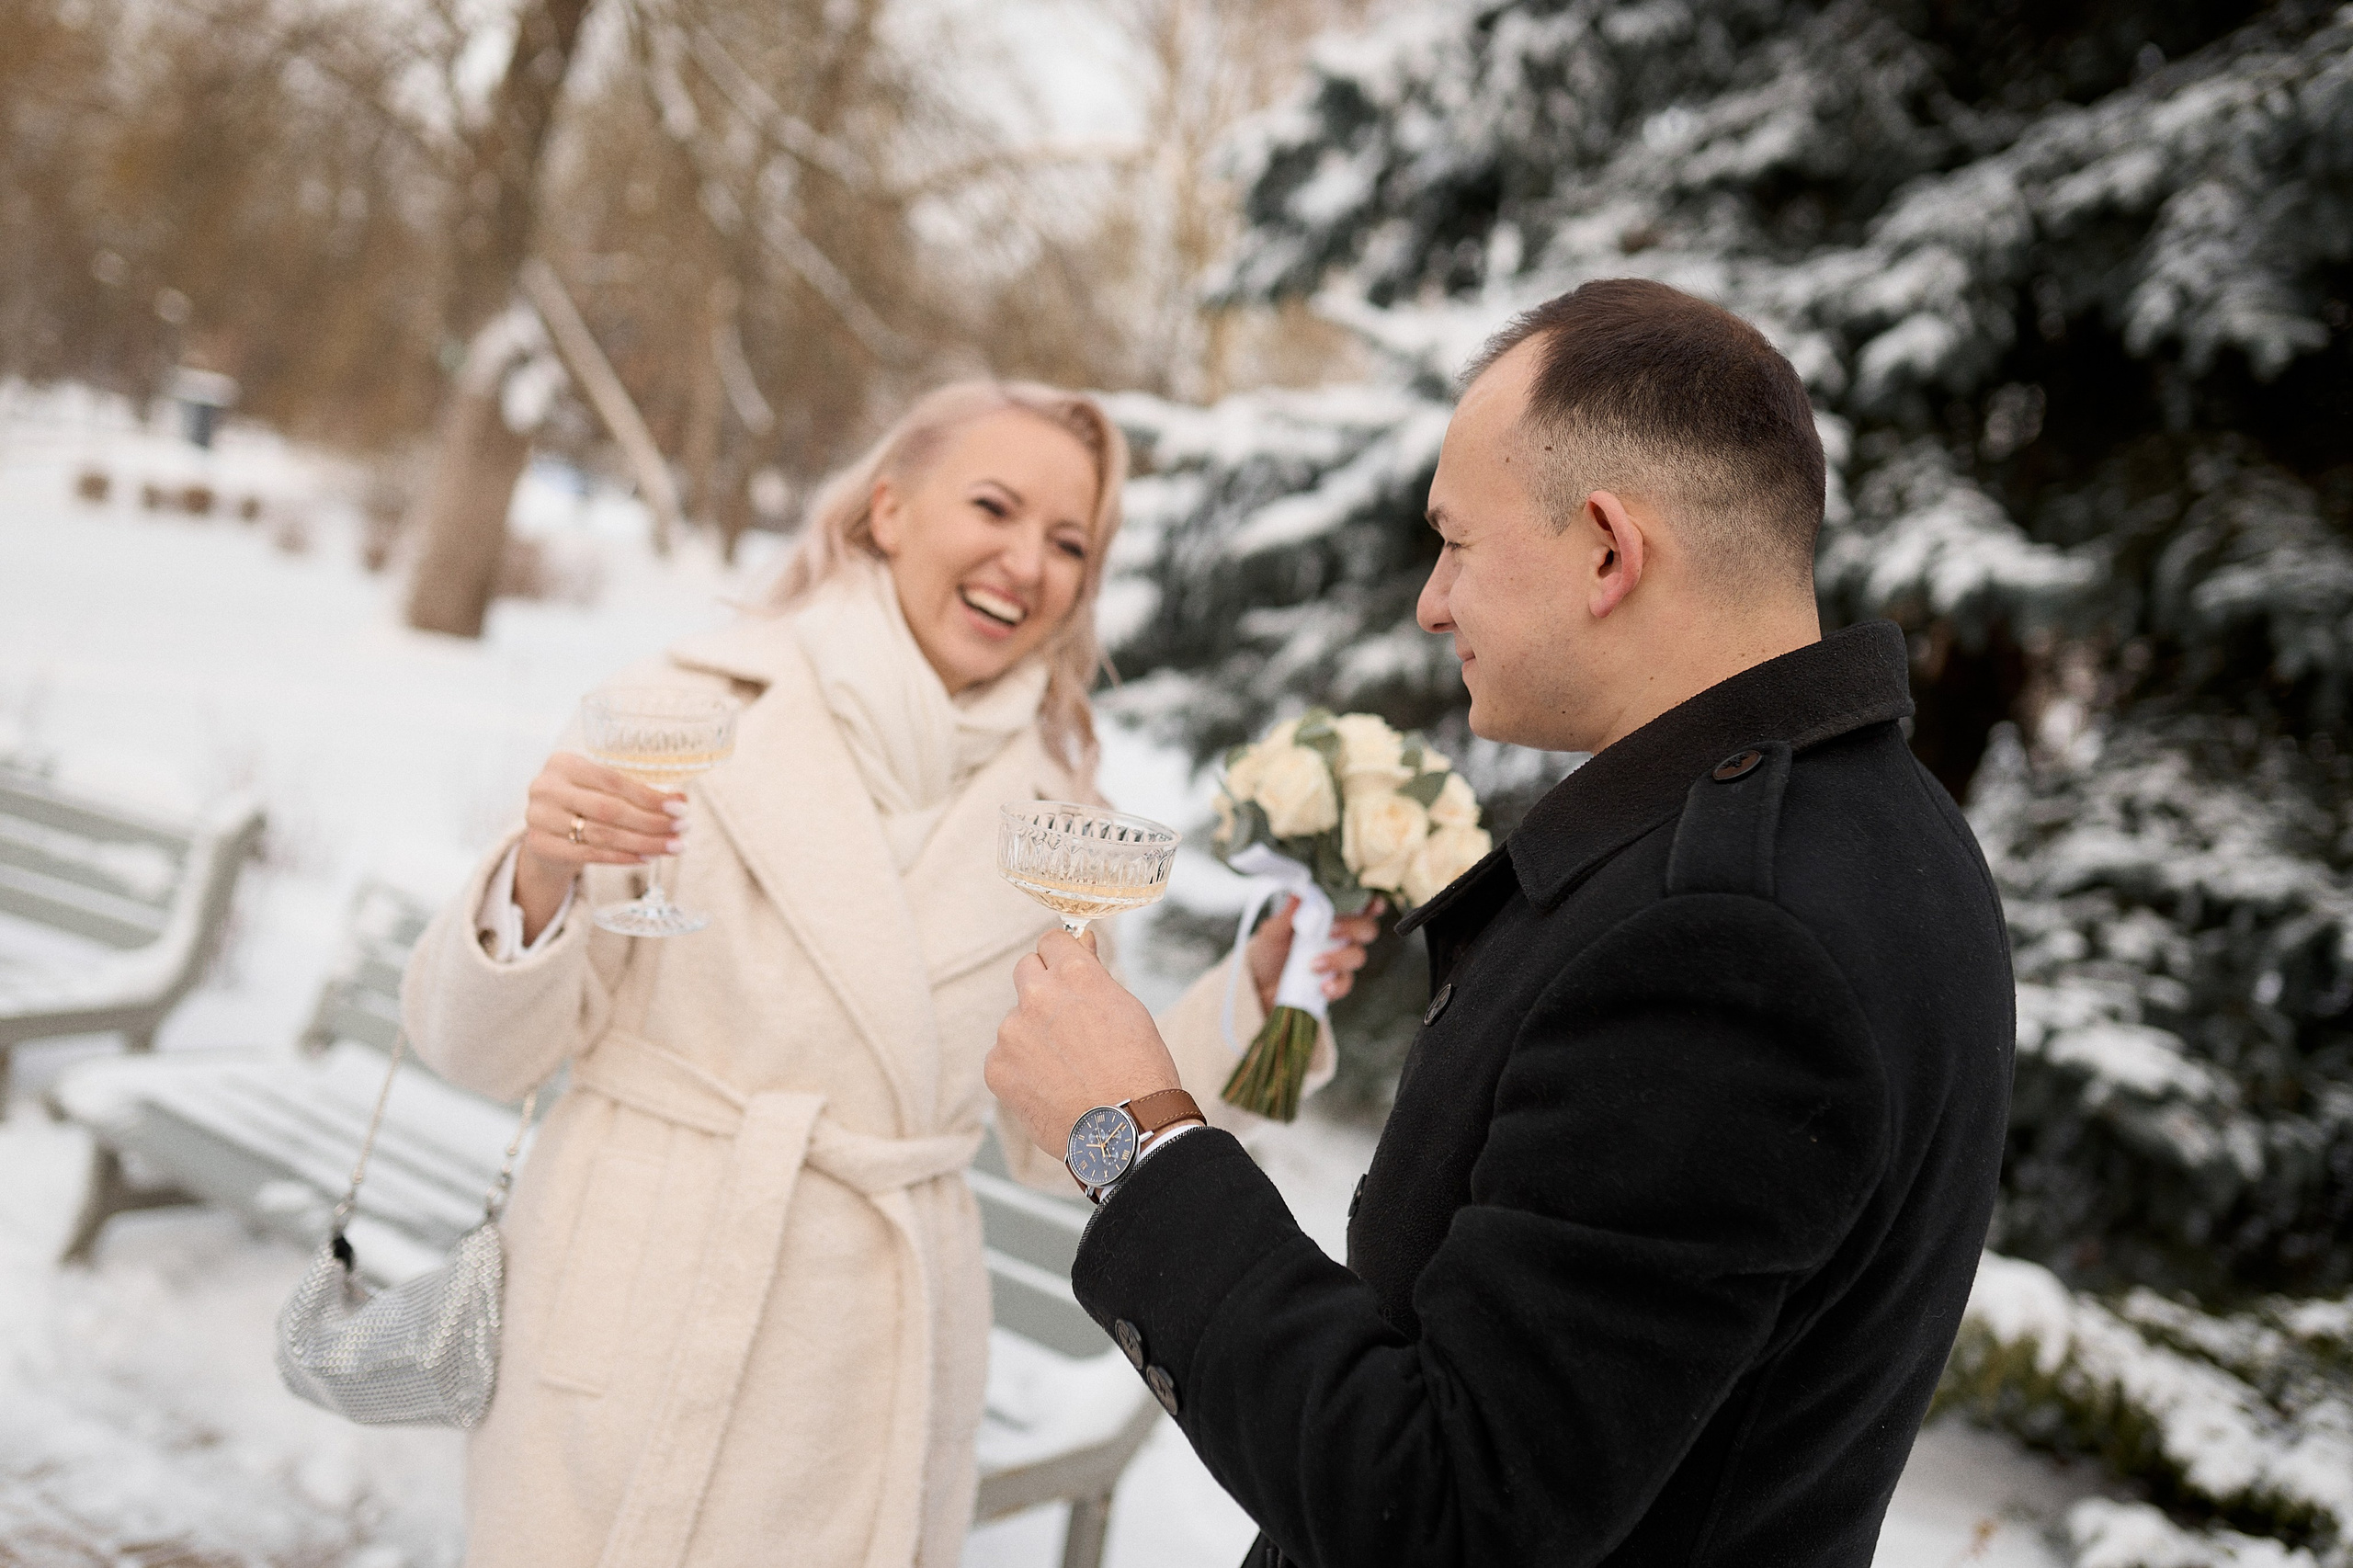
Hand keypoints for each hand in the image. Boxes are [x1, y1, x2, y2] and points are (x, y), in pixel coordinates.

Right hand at [514, 752, 685, 939]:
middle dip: (652, 822)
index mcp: (563, 763)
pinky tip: (647, 857)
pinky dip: (624, 857)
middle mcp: (546, 788)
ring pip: (603, 835)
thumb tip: (680, 799)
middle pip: (609, 810)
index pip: (613, 780)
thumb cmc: (582, 801)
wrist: (545, 829)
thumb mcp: (598, 786)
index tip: (680, 806)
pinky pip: (591, 854)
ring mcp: (539, 818)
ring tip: (672, 846)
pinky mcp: (541, 845)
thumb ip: (632, 789)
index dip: (649, 796)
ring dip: (644, 843)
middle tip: (682, 828)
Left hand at [988, 929, 1181, 1156]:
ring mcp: (1012, 1032)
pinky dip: (1021, 1070)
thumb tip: (1081, 944)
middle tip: (1067, 1024)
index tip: (1067, 976)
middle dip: (1043, 990)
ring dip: (1033, 1036)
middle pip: (1026, 971)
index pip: (1051, 942)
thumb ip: (1094, 975)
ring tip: (1066, 1070)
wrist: (1126, 1131)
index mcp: (1075, 975)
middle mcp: (1038, 996)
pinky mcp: (997, 1067)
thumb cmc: (1139, 1072)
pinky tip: (1050, 1089)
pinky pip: (1003, 1057)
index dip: (1062, 959)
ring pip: (1016, 1021)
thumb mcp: (1129, 1010)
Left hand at [1245, 895, 1384, 1013]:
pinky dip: (1336, 984)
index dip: (1371, 903)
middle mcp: (1338, 937)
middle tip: (1331, 931)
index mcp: (1328, 917)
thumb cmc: (1269, 952)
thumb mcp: (1273, 931)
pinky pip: (1346, 983)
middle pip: (1367, 929)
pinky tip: (1322, 986)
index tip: (1372, 904)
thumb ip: (1289, 914)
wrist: (1258, 986)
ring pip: (1357, 956)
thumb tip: (1300, 892)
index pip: (1357, 906)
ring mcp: (1339, 961)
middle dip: (1354, 928)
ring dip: (1339, 959)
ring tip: (1313, 965)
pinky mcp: (1334, 983)